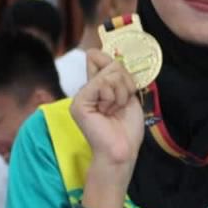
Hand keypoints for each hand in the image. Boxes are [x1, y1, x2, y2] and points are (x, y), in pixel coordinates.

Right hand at [72, 50, 144, 207]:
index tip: (126, 84)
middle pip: (111, 65)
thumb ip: (118, 76)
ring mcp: (81, 96)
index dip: (116, 64)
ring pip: (110, 74)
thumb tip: (109, 56)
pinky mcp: (79, 103)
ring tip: (115, 111)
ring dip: (121, 93)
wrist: (122, 151)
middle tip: (121, 104)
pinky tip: (108, 112)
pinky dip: (113, 97)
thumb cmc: (126, 129)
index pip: (100, 58)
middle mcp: (87, 89)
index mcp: (97, 88)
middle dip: (125, 84)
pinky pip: (101, 84)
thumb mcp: (127, 96)